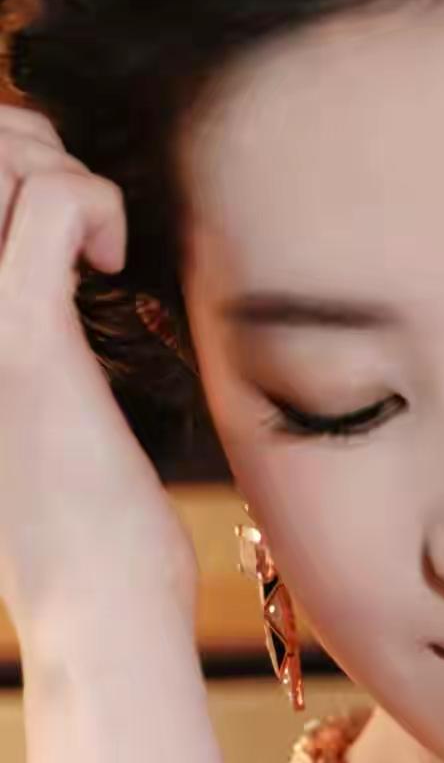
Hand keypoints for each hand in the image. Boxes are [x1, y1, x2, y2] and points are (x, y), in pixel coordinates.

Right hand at [0, 106, 198, 633]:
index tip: (54, 219)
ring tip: (96, 244)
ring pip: (0, 157)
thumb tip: (54, 241)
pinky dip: (97, 205)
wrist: (96, 617)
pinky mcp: (23, 342)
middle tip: (81, 220)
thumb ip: (27, 325)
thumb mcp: (33, 410)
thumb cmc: (82, 526)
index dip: (2, 159)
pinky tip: (114, 267)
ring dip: (60, 168)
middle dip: (27, 144)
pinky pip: (53, 204)